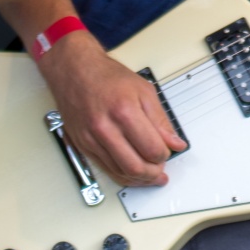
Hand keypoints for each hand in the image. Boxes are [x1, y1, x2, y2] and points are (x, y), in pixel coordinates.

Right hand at [39, 35, 186, 185]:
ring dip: (139, 179)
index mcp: (124, 111)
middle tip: (161, 170)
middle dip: (153, 174)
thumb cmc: (107, 77)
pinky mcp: (83, 145)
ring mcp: (91, 139)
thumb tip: (175, 142)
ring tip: (150, 174)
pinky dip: (121, 175)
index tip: (168, 151)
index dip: (164, 155)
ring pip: (119, 173)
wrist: (75, 70)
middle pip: (135, 167)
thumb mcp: (144, 90)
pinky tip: (132, 173)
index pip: (152, 148)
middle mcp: (105, 128)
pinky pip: (105, 169)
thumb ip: (161, 120)